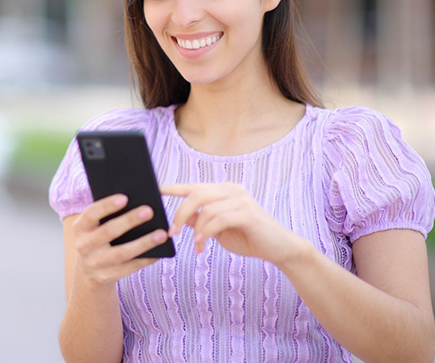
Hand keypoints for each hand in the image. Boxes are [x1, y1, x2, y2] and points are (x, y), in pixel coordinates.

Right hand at [71, 194, 168, 287]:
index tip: (125, 197)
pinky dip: (146, 259)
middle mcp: (84, 245)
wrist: (89, 269)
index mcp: (80, 227)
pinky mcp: (107, 277)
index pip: (91, 214)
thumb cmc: (100, 235)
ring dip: (144, 242)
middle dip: (129, 221)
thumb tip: (137, 198)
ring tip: (162, 233)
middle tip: (149, 210)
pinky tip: (160, 250)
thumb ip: (109, 212)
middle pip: (108, 232)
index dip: (107, 206)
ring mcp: (95, 264)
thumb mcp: (97, 224)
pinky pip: (130, 267)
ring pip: (122, 252)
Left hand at [162, 183, 306, 266]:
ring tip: (197, 246)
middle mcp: (232, 190)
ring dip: (196, 230)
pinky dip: (207, 232)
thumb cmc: (248, 238)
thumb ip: (202, 220)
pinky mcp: (247, 213)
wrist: (279, 248)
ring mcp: (241, 199)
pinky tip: (203, 244)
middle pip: (196, 194)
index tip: (155, 190)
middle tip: (173, 233)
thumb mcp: (219, 230)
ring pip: (206, 208)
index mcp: (224, 191)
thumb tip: (180, 219)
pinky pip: (219, 219)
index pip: (194, 186)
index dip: (174, 187)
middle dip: (179, 214)